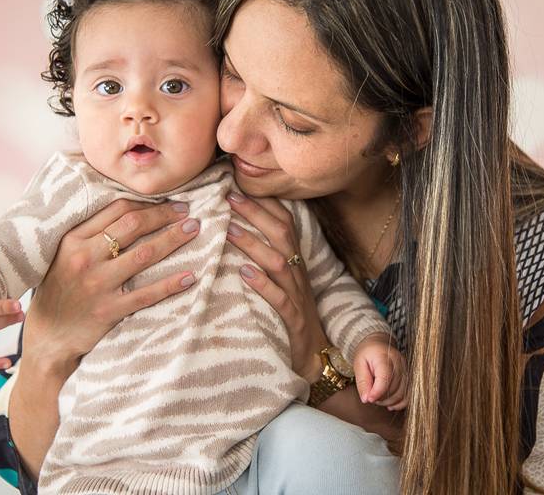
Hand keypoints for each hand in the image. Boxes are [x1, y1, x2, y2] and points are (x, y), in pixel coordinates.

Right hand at [22, 199, 200, 373]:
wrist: (48, 336)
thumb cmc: (60, 290)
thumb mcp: (64, 255)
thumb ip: (91, 234)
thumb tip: (132, 210)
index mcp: (73, 240)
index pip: (117, 210)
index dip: (148, 203)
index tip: (170, 200)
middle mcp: (85, 258)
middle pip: (133, 226)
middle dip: (164, 215)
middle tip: (188, 211)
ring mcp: (97, 285)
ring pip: (144, 254)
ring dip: (173, 239)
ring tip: (193, 229)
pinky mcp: (108, 310)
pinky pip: (146, 294)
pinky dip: (170, 284)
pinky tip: (189, 276)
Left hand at [224, 192, 328, 382]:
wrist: (315, 357)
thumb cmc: (292, 317)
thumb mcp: (282, 283)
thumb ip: (267, 259)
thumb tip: (235, 234)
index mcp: (295, 262)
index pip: (285, 223)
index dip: (265, 203)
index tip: (238, 186)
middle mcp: (298, 273)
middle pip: (281, 234)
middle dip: (256, 213)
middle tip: (228, 197)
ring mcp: (297, 295)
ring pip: (278, 262)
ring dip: (253, 244)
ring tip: (228, 231)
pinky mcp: (293, 319)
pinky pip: (279, 299)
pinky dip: (262, 285)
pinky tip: (243, 274)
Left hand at [353, 333, 407, 410]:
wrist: (378, 345)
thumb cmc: (367, 354)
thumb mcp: (358, 364)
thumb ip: (362, 382)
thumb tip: (366, 399)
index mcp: (385, 357)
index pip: (385, 378)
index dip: (377, 392)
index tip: (368, 398)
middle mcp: (399, 364)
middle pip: (393, 388)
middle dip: (380, 398)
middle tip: (370, 396)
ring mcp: (406, 371)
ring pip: (401, 394)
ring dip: (388, 401)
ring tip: (377, 398)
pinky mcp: (409, 377)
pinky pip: (408, 395)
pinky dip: (399, 403)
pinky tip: (389, 403)